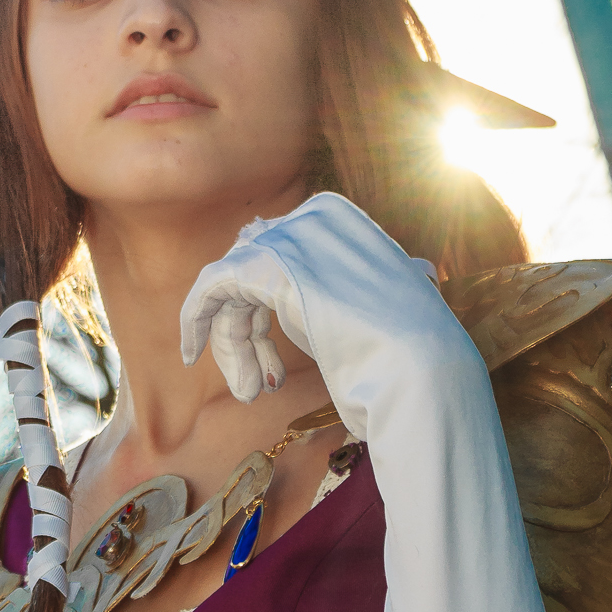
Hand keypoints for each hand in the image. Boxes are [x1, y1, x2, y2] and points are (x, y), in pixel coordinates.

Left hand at [180, 194, 462, 422]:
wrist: (422, 369)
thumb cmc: (416, 354)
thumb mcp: (406, 304)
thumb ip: (389, 283)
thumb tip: (419, 273)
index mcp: (344, 222)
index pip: (279, 261)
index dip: (265, 317)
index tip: (271, 368)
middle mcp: (316, 218)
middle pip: (252, 273)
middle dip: (246, 333)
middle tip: (255, 387)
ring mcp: (292, 236)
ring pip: (232, 288)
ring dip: (233, 346)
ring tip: (249, 393)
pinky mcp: (268, 264)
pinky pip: (212, 286)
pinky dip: (196, 319)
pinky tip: (190, 354)